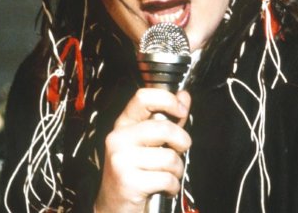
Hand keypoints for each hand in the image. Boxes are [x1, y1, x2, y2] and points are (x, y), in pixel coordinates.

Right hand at [94, 88, 191, 212]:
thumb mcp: (150, 141)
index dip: (168, 100)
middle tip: (180, 150)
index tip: (181, 111)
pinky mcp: (128, 181)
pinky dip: (173, 186)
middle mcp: (118, 138)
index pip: (143, 97)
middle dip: (182, 142)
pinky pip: (167, 178)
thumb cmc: (135, 171)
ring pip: (169, 157)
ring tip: (168, 174)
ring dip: (177, 169)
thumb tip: (184, 95)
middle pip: (164, 128)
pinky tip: (165, 188)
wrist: (113, 206)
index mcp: (124, 124)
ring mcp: (121, 159)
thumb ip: (168, 118)